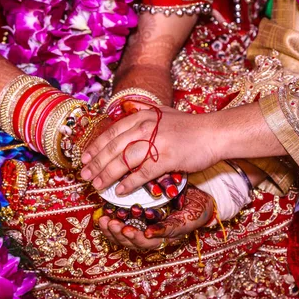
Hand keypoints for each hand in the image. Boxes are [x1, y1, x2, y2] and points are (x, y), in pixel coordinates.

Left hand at [80, 106, 218, 194]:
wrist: (214, 133)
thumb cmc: (190, 126)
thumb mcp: (164, 112)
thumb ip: (146, 111)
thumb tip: (130, 108)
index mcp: (142, 117)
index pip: (112, 132)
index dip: (96, 146)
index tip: (85, 158)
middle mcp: (145, 128)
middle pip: (113, 148)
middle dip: (96, 163)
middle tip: (85, 175)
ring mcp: (155, 143)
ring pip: (123, 161)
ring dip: (107, 175)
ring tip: (98, 186)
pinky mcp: (166, 158)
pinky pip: (142, 173)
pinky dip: (129, 183)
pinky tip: (120, 191)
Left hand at [96, 186, 213, 250]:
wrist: (196, 202)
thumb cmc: (194, 210)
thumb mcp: (188, 218)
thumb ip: (171, 227)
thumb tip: (151, 232)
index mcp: (165, 239)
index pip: (150, 243)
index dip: (139, 238)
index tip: (134, 230)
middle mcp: (153, 237)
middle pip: (134, 243)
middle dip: (121, 234)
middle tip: (112, 223)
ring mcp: (143, 229)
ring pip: (124, 237)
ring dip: (112, 230)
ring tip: (103, 220)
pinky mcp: (136, 220)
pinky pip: (121, 227)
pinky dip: (110, 224)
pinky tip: (102, 216)